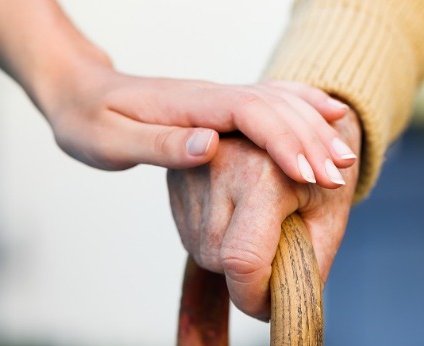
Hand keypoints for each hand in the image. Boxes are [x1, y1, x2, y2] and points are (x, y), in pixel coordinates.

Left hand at [38, 61, 355, 178]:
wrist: (78, 91)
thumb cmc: (88, 121)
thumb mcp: (111, 141)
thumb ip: (160, 146)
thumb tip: (211, 146)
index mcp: (189, 106)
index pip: (249, 114)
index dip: (283, 141)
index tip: (308, 174)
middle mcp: (211, 96)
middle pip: (274, 108)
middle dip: (310, 140)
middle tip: (340, 176)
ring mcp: (217, 98)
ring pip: (278, 103)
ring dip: (313, 128)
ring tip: (345, 157)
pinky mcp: (218, 107)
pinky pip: (270, 101)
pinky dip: (302, 106)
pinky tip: (328, 113)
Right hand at [167, 110, 360, 319]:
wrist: (298, 124)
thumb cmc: (321, 172)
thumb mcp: (329, 219)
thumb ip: (308, 267)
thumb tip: (280, 310)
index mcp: (262, 172)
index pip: (242, 259)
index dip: (254, 297)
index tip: (270, 309)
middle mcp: (217, 164)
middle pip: (219, 260)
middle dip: (248, 276)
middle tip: (278, 255)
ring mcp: (190, 169)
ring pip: (202, 251)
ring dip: (230, 258)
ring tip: (260, 227)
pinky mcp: (175, 176)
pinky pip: (191, 235)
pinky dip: (216, 241)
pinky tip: (238, 217)